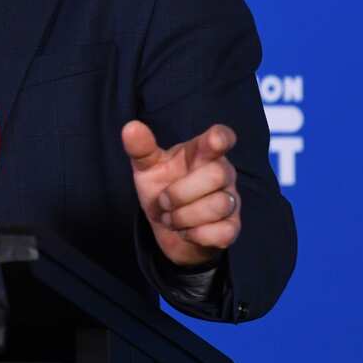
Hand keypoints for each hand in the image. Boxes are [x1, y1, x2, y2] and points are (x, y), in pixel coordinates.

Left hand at [121, 120, 240, 266]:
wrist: (166, 228)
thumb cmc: (161, 187)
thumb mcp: (146, 168)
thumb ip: (140, 148)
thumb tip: (131, 127)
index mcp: (201, 153)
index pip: (221, 138)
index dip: (220, 138)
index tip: (214, 141)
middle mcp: (222, 173)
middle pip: (217, 174)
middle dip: (180, 192)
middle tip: (162, 201)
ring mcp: (231, 199)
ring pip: (219, 205)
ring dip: (184, 216)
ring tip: (170, 218)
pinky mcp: (231, 227)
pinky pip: (223, 232)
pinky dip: (196, 235)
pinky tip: (186, 231)